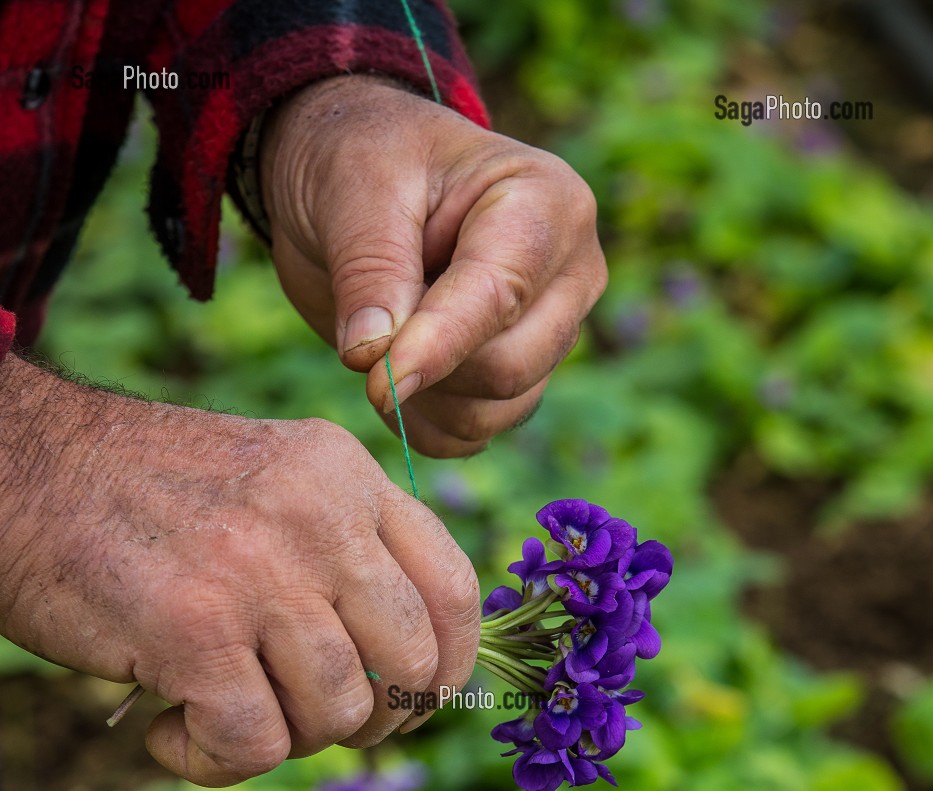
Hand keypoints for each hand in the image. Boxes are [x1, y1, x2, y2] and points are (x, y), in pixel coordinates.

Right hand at [0, 357, 478, 783]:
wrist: (20, 474)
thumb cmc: (142, 498)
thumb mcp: (270, 483)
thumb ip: (345, 550)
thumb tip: (410, 670)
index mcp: (344, 475)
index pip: (454, 590)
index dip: (449, 668)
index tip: (414, 701)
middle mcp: (316, 517)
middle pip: (411, 667)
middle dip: (373, 721)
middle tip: (311, 720)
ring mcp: (258, 573)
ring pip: (336, 714)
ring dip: (285, 739)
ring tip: (222, 713)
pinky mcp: (194, 633)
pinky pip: (255, 746)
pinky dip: (213, 762)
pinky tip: (170, 732)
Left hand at [261, 76, 607, 457]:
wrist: (357, 185)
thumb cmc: (365, 160)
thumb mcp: (353, 187)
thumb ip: (368, 269)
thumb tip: (373, 357)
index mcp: (547, 203)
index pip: (503, 296)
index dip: (437, 345)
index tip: (375, 378)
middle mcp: (570, 275)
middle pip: (510, 368)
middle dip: (428, 366)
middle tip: (365, 330)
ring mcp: (552, 335)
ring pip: (494, 411)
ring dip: (421, 396)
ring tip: (379, 337)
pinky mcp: (519, 381)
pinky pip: (473, 435)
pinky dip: (421, 421)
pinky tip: (393, 372)